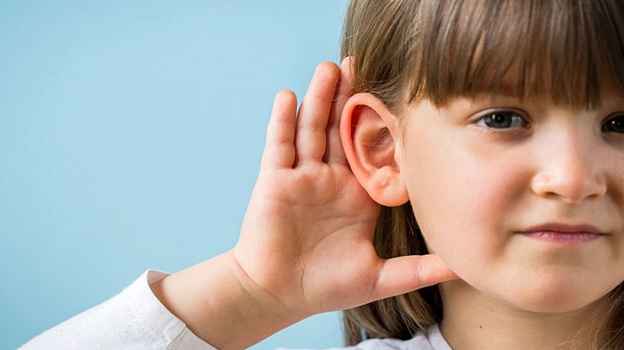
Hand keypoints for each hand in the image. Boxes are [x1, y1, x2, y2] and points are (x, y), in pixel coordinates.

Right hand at [232, 57, 458, 317]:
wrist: (278, 296)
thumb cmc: (325, 287)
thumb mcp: (380, 277)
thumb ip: (420, 268)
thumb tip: (464, 266)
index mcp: (357, 196)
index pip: (373, 151)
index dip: (384, 124)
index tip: (400, 96)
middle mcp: (330, 180)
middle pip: (341, 129)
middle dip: (350, 97)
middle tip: (362, 63)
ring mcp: (301, 177)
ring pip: (312, 129)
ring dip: (320, 98)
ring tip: (331, 67)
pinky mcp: (275, 181)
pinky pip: (279, 146)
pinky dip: (283, 121)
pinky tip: (290, 96)